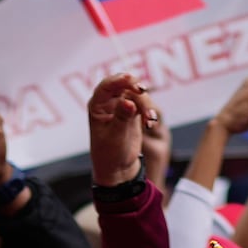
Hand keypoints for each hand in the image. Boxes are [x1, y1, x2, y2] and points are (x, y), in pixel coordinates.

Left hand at [86, 71, 161, 187]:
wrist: (118, 168)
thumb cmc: (109, 154)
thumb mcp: (115, 137)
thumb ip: (121, 118)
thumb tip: (128, 102)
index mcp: (97, 105)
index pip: (106, 86)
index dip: (118, 80)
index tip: (130, 79)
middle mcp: (108, 102)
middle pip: (124, 85)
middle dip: (135, 87)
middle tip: (143, 92)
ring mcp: (121, 105)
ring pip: (137, 94)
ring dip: (146, 104)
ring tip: (150, 120)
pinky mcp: (133, 111)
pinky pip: (144, 104)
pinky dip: (149, 111)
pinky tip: (150, 124)